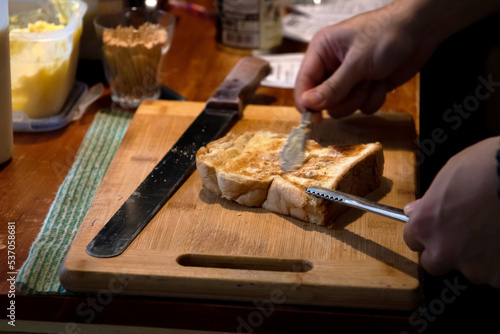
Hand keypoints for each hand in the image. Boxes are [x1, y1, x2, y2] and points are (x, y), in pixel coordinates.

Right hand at [295, 0, 499, 118]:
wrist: (421, 31)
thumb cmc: (387, 35)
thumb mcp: (357, 62)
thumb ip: (332, 87)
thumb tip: (308, 105)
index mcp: (321, 51)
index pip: (303, 83)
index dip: (306, 102)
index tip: (314, 120)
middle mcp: (331, 66)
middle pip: (323, 100)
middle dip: (343, 98)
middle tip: (359, 84)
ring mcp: (349, 78)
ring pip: (343, 107)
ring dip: (361, 98)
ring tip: (374, 78)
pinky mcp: (365, 87)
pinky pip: (362, 107)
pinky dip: (374, 98)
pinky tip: (383, 80)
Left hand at [403, 137, 499, 287]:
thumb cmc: (485, 168)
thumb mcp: (448, 176)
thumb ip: (429, 201)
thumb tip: (415, 210)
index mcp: (424, 225)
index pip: (412, 240)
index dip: (427, 233)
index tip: (438, 227)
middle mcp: (443, 250)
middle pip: (433, 263)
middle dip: (445, 252)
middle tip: (464, 236)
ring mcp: (473, 267)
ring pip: (469, 270)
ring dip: (477, 258)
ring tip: (492, 234)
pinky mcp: (498, 276)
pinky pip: (495, 276)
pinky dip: (499, 264)